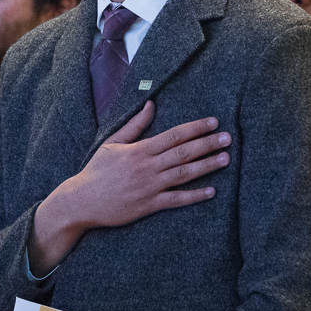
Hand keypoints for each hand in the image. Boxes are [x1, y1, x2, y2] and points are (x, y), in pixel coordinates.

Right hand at [30, 102, 229, 272]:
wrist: (82, 201)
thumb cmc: (96, 170)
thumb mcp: (112, 143)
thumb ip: (135, 125)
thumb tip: (151, 105)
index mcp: (139, 150)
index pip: (174, 135)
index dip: (195, 128)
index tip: (213, 122)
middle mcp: (147, 167)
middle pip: (183, 153)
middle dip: (208, 144)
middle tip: (228, 138)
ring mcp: (150, 187)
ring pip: (184, 174)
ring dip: (207, 166)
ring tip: (225, 158)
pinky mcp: (149, 205)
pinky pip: (176, 200)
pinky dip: (194, 195)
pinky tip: (211, 190)